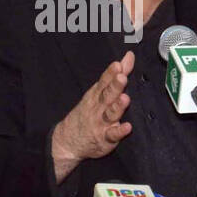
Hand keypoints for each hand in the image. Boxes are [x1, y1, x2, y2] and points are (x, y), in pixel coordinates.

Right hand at [51, 52, 134, 182]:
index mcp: (97, 95)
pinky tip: (127, 127)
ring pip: (110, 113)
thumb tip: (129, 56)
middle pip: (107, 95)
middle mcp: (99, 107)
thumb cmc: (87, 112)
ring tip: (125, 98)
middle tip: (121, 77)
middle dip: (114, 86)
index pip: (104, 81)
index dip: (111, 73)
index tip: (118, 65)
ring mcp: (101, 123)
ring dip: (117, 106)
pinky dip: (119, 131)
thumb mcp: (98, 92)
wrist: (67, 140)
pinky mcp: (105, 138)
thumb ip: (116, 75)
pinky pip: (112, 135)